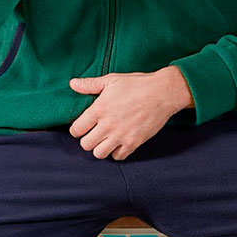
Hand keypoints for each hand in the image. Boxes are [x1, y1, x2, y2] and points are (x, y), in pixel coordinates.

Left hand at [68, 66, 193, 159]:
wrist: (163, 93)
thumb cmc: (137, 84)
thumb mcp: (111, 80)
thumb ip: (90, 84)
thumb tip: (72, 84)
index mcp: (99, 109)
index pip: (76, 130)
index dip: (76, 129)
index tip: (82, 126)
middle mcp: (108, 125)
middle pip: (85, 145)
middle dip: (87, 139)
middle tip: (93, 133)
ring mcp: (121, 136)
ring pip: (99, 154)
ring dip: (100, 148)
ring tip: (105, 139)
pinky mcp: (134, 142)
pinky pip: (118, 157)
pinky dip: (116, 152)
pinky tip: (118, 142)